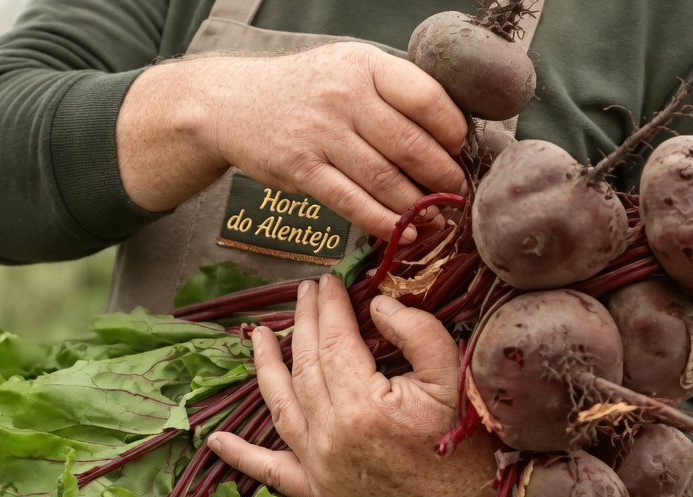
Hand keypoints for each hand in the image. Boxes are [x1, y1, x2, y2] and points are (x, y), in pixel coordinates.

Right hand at [117, 42, 468, 240]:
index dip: (452, 131)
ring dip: (417, 207)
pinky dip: (383, 223)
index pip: (426, 98)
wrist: (233, 103)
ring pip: (384, 179)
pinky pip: (352, 203)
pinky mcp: (301, 169)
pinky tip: (403, 234)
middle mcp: (343, 96)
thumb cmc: (304, 91)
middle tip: (457, 193)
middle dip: (442, 176)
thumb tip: (449, 133)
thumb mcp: (348, 69)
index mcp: (364, 66)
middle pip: (410, 144)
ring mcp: (320, 134)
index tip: (459, 151)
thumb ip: (392, 92)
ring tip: (436, 219)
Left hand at [207, 276, 496, 496]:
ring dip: (265, 369)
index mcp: (362, 406)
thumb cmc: (471, 435)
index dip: (329, 307)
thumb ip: (415, 331)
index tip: (328, 281)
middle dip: (302, 323)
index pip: (333, 341)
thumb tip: (376, 307)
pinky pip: (272, 473)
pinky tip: (216, 440)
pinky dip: (242, 457)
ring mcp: (321, 468)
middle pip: (305, 366)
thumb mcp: (452, 370)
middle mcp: (332, 437)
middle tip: (303, 292)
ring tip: (257, 336)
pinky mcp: (322, 493)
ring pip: (280, 407)